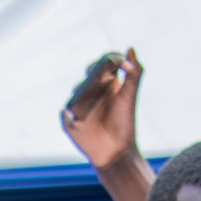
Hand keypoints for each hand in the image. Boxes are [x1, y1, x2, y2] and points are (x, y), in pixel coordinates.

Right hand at [61, 49, 142, 171]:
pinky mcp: (71, 120)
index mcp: (108, 82)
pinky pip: (65, 112)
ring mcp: (81, 105)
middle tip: (96, 74)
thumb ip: (134, 73)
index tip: (115, 62)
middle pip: (89, 73)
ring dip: (80, 90)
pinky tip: (75, 115)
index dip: (109, 58)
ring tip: (86, 95)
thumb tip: (131, 49)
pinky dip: (68, 112)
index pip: (105, 63)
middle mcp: (93, 91)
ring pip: (76, 90)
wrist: (115, 151)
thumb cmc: (124, 124)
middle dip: (92, 71)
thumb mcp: (130, 96)